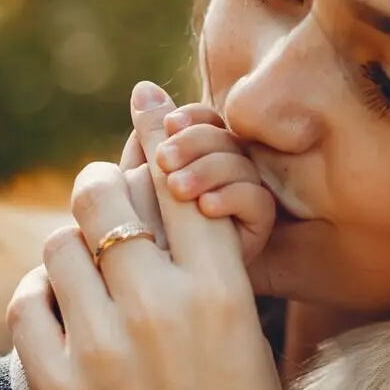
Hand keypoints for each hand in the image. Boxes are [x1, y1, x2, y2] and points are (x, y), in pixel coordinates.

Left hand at [8, 81, 291, 389]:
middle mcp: (159, 309)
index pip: (181, 182)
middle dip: (99, 188)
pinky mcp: (54, 385)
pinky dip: (39, 300)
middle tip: (100, 200)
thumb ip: (217, 274)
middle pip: (103, 194)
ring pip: (57, 243)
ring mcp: (101, 347)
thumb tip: (181, 204)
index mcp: (221, 295)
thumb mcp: (252, 345)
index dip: (162, 134)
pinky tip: (58, 317)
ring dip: (67, 246)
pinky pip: (26, 303)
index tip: (146, 104)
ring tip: (80, 270)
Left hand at [119, 104, 274, 264]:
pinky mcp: (256, 233)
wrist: (149, 300)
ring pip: (242, 164)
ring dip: (210, 168)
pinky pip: (259, 204)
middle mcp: (220, 176)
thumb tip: (144, 89)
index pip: (204, 121)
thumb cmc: (130, 246)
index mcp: (191, 158)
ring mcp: (241, 203)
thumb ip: (141, 147)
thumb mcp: (131, 192)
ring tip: (177, 189)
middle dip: (196, 141)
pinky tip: (206, 208)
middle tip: (164, 159)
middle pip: (224, 138)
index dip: (191, 118)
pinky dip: (233, 197)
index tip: (168, 124)